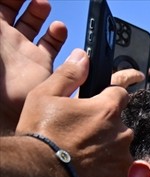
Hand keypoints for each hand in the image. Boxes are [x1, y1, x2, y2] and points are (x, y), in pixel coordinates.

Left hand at [0, 0, 67, 130]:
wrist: (4, 107)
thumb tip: (3, 2)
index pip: (0, 5)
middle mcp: (5, 39)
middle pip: (12, 9)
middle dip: (23, 0)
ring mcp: (22, 51)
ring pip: (31, 23)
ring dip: (39, 12)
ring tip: (43, 5)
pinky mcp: (40, 65)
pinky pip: (50, 45)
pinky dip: (57, 35)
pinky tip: (58, 28)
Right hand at [16, 49, 137, 176]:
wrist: (41, 173)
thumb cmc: (42, 133)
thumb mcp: (45, 96)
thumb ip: (68, 75)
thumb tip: (83, 57)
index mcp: (108, 109)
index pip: (120, 94)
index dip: (110, 96)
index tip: (102, 101)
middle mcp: (122, 133)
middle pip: (120, 123)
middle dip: (105, 126)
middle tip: (81, 133)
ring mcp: (123, 158)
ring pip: (119, 148)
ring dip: (106, 148)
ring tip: (82, 154)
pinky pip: (117, 170)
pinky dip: (106, 169)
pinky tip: (87, 169)